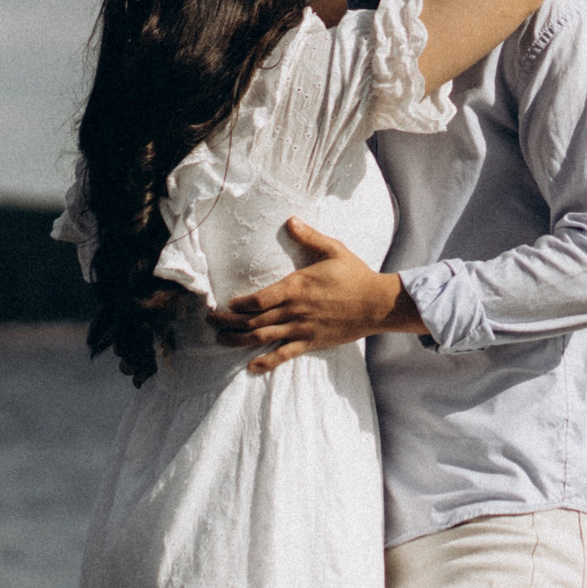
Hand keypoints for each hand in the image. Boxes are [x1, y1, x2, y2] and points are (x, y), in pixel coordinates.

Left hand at [206, 217, 426, 371]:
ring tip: (221, 338)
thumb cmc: (354, 275)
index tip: (225, 302)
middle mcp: (294, 310)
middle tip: (210, 320)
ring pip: (262, 337)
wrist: (376, 303)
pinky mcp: (310, 342)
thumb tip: (290, 220)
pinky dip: (266, 361)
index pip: (258, 299)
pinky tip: (251, 366)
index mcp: (296, 287)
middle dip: (228, 321)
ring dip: (238, 339)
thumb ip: (309, 236)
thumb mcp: (333, 249)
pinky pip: (283, 355)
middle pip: (253, 320)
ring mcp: (301, 329)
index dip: (238, 304)